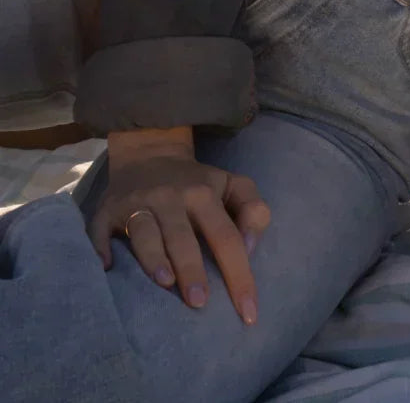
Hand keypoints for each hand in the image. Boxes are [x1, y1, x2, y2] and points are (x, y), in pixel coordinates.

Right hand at [87, 127, 270, 324]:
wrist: (151, 154)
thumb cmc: (199, 184)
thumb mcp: (234, 186)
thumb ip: (254, 211)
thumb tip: (249, 247)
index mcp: (204, 194)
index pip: (226, 237)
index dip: (239, 275)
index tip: (248, 314)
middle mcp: (170, 197)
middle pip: (183, 236)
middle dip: (192, 269)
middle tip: (200, 303)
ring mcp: (137, 202)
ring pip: (144, 230)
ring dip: (153, 257)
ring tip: (164, 283)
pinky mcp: (107, 209)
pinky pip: (99, 230)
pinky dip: (99, 248)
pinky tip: (105, 268)